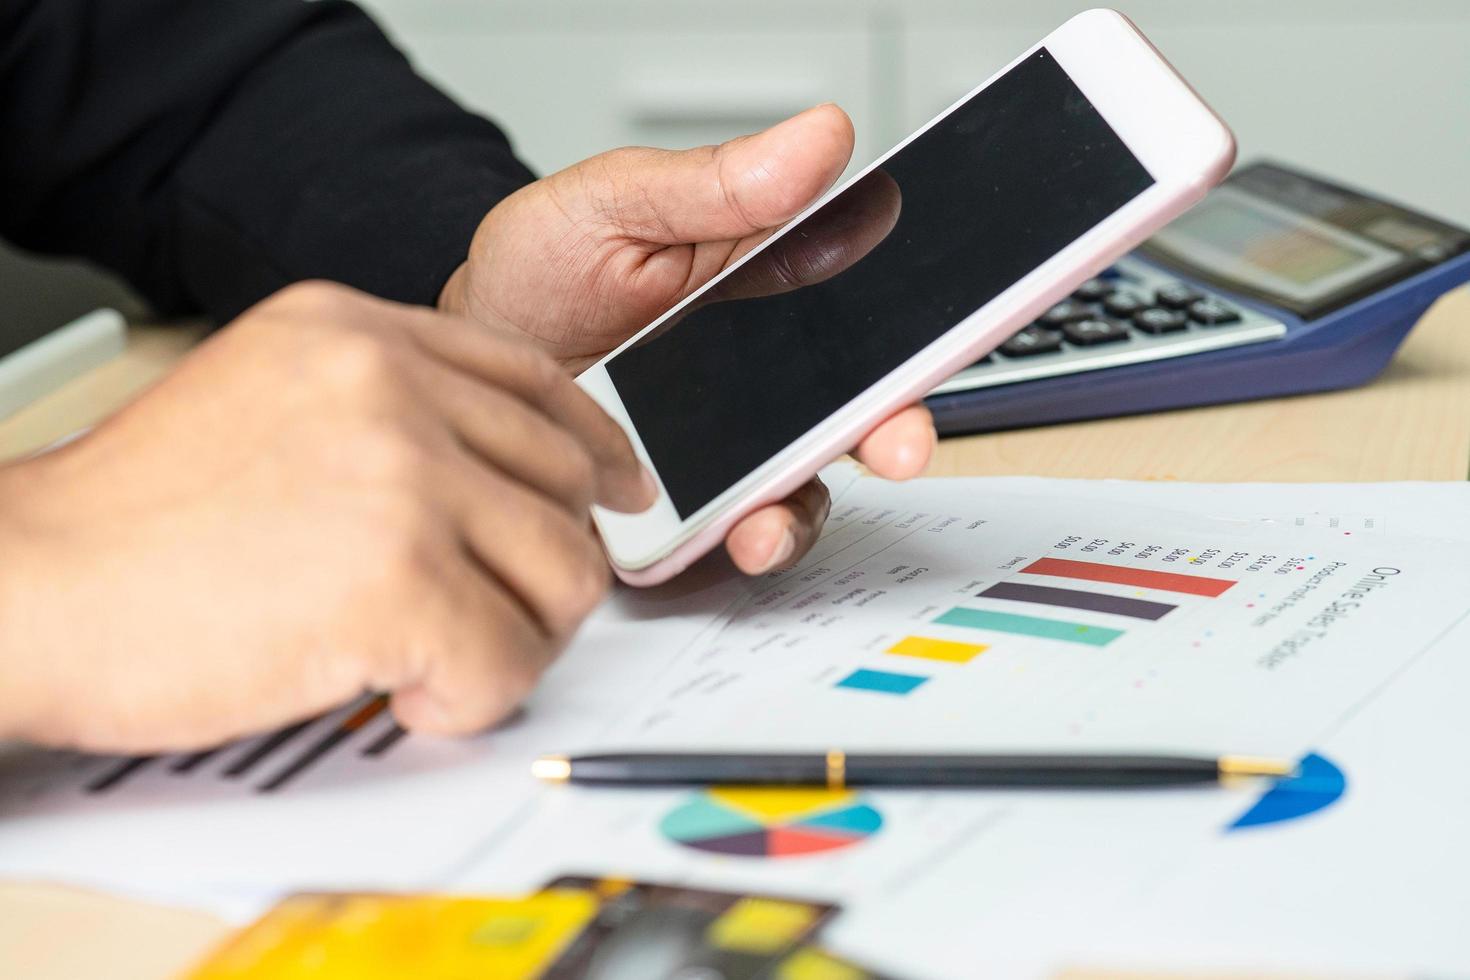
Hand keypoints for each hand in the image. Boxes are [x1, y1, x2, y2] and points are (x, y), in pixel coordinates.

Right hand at [0, 282, 653, 751]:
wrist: (28, 584)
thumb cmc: (133, 517)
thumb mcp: (265, 396)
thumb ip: (385, 409)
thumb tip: (504, 469)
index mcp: (357, 332)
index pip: (535, 378)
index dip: (595, 443)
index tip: (619, 489)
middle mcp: (390, 386)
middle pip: (566, 481)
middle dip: (549, 563)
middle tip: (504, 609)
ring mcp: (401, 477)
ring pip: (563, 573)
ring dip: (516, 635)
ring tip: (439, 655)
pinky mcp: (398, 580)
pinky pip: (509, 660)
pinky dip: (471, 698)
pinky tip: (403, 690)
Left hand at [440, 105, 935, 574]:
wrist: (471, 344)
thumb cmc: (541, 271)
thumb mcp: (617, 204)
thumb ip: (715, 185)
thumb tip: (820, 139)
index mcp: (770, 293)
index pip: (869, 311)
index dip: (920, 325)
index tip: (951, 329)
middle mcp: (764, 381)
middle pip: (857, 413)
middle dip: (891, 433)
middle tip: (895, 442)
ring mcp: (725, 451)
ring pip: (799, 490)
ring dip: (803, 510)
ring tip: (770, 519)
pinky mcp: (680, 508)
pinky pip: (726, 538)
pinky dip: (732, 546)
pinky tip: (717, 535)